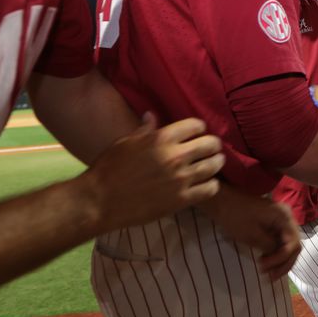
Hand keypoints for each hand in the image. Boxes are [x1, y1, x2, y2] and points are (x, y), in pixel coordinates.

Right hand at [81, 115, 223, 231]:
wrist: (100, 201)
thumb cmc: (109, 168)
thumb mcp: (125, 143)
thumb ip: (144, 130)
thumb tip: (151, 115)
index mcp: (161, 138)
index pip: (195, 125)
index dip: (199, 127)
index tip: (199, 131)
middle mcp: (175, 156)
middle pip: (209, 144)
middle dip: (213, 144)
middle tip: (213, 147)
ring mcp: (181, 179)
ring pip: (213, 166)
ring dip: (217, 162)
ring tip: (217, 162)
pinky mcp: (181, 199)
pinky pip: (209, 190)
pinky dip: (212, 185)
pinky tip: (209, 183)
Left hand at [203, 188, 301, 280]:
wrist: (221, 201)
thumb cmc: (235, 216)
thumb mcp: (251, 235)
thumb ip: (269, 246)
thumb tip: (278, 254)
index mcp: (284, 217)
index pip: (293, 243)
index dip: (281, 259)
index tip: (264, 267)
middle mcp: (287, 217)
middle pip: (294, 245)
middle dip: (283, 263)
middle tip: (270, 276)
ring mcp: (281, 219)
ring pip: (289, 245)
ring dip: (281, 260)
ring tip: (268, 272)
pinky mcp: (274, 222)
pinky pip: (281, 241)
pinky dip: (276, 253)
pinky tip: (267, 262)